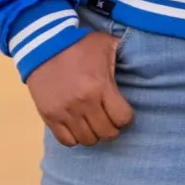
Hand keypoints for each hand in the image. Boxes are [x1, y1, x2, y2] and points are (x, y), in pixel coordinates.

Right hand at [27, 32, 133, 146]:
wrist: (42, 43)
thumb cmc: (78, 44)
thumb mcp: (106, 44)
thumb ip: (124, 53)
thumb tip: (143, 57)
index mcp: (100, 86)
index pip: (122, 118)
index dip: (125, 117)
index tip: (121, 111)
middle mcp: (83, 103)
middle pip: (107, 132)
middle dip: (111, 128)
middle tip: (108, 120)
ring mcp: (65, 111)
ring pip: (88, 140)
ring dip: (93, 133)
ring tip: (92, 123)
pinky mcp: (49, 116)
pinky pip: (66, 141)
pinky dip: (74, 137)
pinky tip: (76, 127)